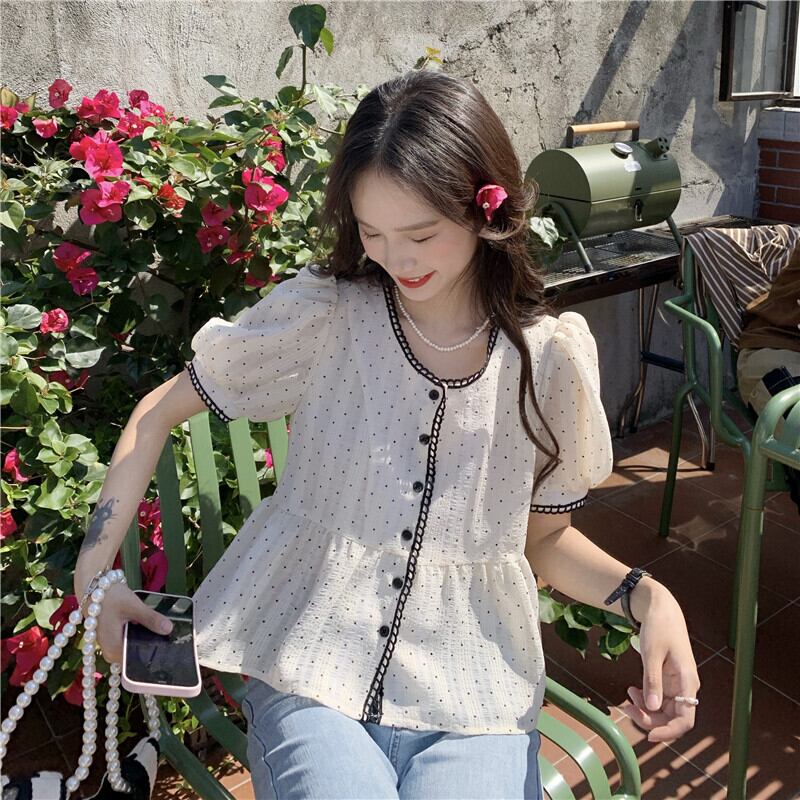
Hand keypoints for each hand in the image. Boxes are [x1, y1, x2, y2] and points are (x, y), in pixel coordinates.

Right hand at [90, 582, 173, 664]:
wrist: (94, 586)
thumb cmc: (110, 597)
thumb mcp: (133, 607)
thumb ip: (151, 619)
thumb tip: (168, 629)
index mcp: (113, 650)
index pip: (137, 663)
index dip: (153, 656)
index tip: (168, 649)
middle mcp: (110, 652)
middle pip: (136, 655)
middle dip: (151, 646)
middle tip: (167, 636)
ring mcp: (111, 646)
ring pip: (133, 647)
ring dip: (145, 639)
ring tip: (159, 629)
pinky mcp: (113, 638)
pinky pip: (129, 641)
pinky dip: (138, 634)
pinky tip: (147, 625)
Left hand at [624, 586, 700, 742]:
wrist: (660, 608)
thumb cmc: (660, 626)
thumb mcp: (652, 653)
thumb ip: (652, 681)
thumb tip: (652, 708)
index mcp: (687, 681)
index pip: (685, 720)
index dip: (668, 732)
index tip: (648, 736)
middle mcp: (685, 687)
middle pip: (671, 718)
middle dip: (649, 718)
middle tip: (627, 707)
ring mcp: (677, 685)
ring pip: (663, 710)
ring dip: (645, 709)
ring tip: (628, 695)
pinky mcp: (668, 680)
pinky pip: (658, 698)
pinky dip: (645, 698)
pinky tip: (633, 690)